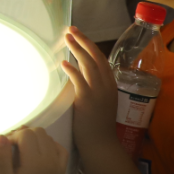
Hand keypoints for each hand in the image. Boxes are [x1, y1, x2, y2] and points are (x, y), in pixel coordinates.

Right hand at [0, 128, 68, 173]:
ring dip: (35, 138)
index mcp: (34, 162)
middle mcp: (50, 160)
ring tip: (24, 149)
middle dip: (24, 134)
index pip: (26, 134)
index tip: (5, 147)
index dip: (13, 136)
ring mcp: (58, 165)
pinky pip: (60, 149)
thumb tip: (1, 136)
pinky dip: (50, 144)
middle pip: (39, 132)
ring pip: (49, 138)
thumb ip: (2, 157)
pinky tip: (40, 151)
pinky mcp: (62, 170)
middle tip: (12, 146)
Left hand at [62, 27, 118, 158]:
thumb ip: (91, 84)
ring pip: (88, 65)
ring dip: (77, 50)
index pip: (101, 59)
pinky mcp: (87, 101)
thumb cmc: (96, 124)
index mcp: (110, 84)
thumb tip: (78, 69)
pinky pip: (79, 81)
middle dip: (83, 41)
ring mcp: (98, 92)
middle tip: (70, 29)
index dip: (89, 45)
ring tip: (66, 38)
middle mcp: (106, 85)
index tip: (78, 34)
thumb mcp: (99, 100)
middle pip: (95, 57)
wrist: (100, 144)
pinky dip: (71, 70)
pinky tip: (63, 63)